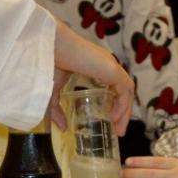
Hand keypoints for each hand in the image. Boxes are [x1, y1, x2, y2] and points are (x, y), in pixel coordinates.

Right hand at [50, 19, 132, 133]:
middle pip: (122, 89)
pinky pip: (125, 89)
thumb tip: (62, 127)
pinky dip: (123, 104)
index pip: (113, 86)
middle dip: (123, 111)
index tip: (109, 120)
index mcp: (96, 65)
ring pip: (127, 90)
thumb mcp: (53, 91)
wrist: (50, 47)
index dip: (114, 104)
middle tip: (118, 130)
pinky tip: (114, 117)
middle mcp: (106, 64)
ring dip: (126, 110)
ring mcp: (111, 65)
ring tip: (119, 129)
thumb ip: (57, 109)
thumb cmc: (50, 63)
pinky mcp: (112, 69)